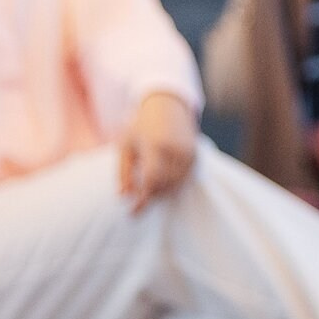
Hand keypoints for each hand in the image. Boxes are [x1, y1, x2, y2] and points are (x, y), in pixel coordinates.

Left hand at [118, 92, 198, 208]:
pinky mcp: (195, 156)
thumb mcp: (126, 145)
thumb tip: (124, 196)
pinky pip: (184, 180)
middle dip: (149, 197)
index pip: (151, 180)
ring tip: (147, 192)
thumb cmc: (141, 126)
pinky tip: (160, 184)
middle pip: (163, 185)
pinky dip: (172, 186)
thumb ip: (124, 172)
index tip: (132, 212)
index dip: (142, 199)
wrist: (168, 106)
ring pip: (175, 185)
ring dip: (161, 193)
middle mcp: (176, 150)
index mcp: (156, 145)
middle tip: (137, 201)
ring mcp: (188, 153)